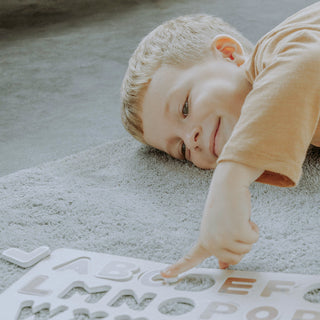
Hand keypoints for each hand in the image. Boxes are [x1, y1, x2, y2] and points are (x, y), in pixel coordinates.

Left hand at [161, 162, 262, 277]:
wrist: (227, 185)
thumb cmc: (224, 206)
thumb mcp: (219, 229)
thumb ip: (220, 247)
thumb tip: (223, 266)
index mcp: (204, 240)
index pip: (190, 258)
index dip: (178, 268)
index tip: (164, 274)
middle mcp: (211, 241)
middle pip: (235, 259)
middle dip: (240, 244)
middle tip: (233, 226)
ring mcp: (223, 238)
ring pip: (246, 249)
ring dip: (247, 233)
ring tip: (236, 219)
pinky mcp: (237, 232)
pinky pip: (253, 238)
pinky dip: (253, 228)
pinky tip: (243, 216)